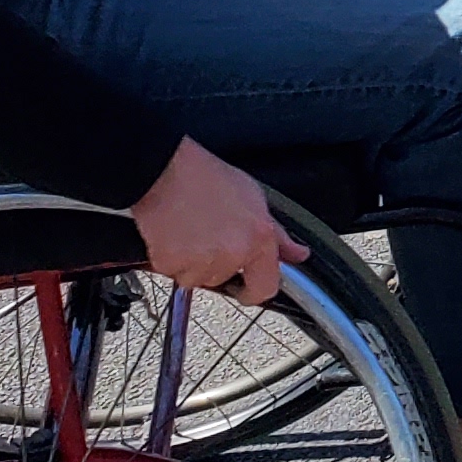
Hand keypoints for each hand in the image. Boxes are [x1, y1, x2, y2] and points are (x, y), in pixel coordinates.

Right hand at [130, 138, 307, 305]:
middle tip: (207, 233)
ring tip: (188, 229)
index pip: (266, 287)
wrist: (164, 171)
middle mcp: (232, 254)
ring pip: (196, 277)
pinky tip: (172, 233)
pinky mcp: (171, 265)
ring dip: (191, 262)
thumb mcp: (253, 197)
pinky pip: (171, 272)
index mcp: (258, 238)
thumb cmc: (206, 178)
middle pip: (223, 278)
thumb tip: (297, 254)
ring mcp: (201, 262)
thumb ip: (278, 234)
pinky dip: (169, 259)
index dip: (255, 290)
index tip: (247, 287)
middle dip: (215, 263)